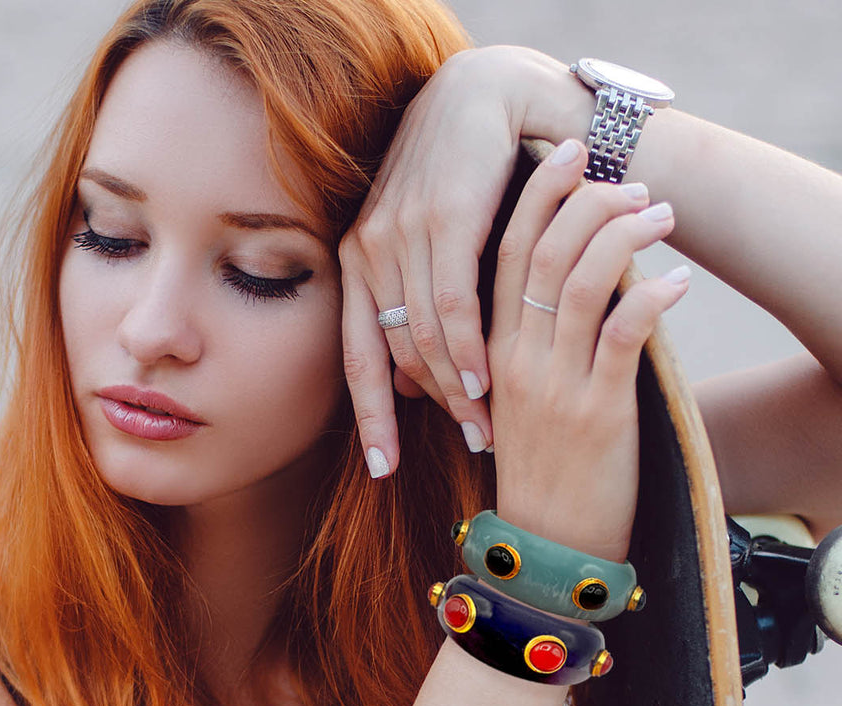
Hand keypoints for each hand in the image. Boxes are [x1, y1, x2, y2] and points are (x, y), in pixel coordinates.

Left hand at [337, 47, 595, 478]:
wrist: (486, 99)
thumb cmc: (461, 185)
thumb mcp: (430, 253)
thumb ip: (417, 312)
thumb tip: (412, 383)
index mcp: (355, 266)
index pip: (356, 359)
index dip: (371, 419)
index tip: (384, 470)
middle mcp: (366, 252)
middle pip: (395, 357)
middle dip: (433, 414)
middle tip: (471, 449)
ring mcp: (399, 234)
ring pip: (423, 338)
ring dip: (457, 392)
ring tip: (486, 430)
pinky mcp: (442, 218)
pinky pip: (452, 304)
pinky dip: (469, 349)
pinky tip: (486, 381)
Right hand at [487, 141, 689, 562]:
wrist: (546, 553)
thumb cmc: (542, 478)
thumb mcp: (520, 408)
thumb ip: (531, 352)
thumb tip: (573, 291)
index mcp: (492, 357)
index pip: (503, 258)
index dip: (532, 199)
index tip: (563, 154)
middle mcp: (515, 362)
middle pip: (539, 255)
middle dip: (581, 200)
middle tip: (624, 175)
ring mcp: (555, 386)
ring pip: (581, 282)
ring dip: (624, 236)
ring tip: (661, 215)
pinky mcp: (598, 412)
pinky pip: (624, 333)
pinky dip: (652, 296)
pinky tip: (680, 280)